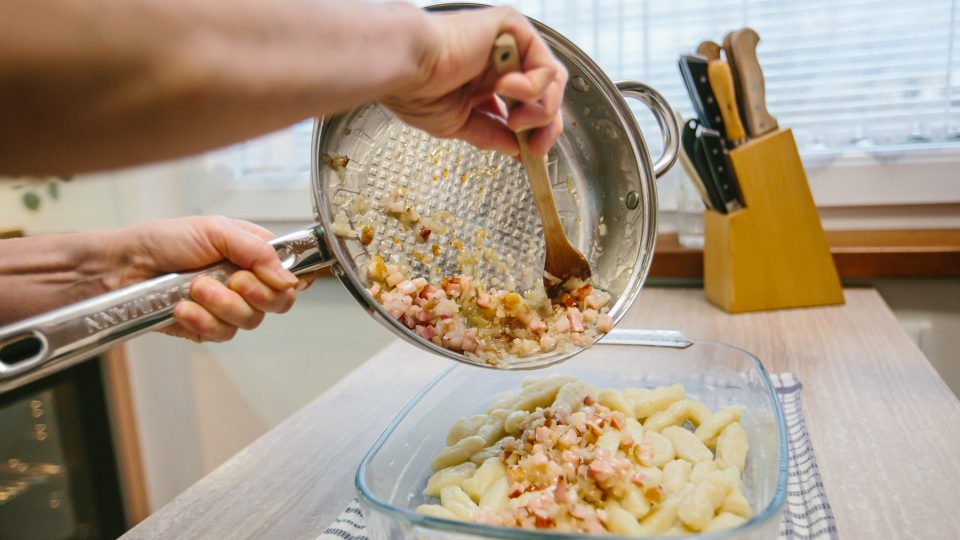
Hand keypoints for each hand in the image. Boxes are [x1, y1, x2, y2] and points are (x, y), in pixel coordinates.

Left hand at [105, 216, 307, 342]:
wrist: (123, 266)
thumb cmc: (164, 240)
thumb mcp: (216, 230)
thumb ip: (258, 252)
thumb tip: (289, 278)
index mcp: (253, 255)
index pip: (290, 275)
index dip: (286, 282)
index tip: (270, 278)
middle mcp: (245, 283)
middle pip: (277, 303)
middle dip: (253, 293)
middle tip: (232, 280)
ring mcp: (227, 308)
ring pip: (249, 321)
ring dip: (221, 304)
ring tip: (194, 288)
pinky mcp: (207, 328)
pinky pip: (221, 334)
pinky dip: (201, 320)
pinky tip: (182, 307)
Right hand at [381, 5, 566, 157]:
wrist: (404, 66)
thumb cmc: (416, 89)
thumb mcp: (458, 124)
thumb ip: (490, 134)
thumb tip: (516, 150)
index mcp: (487, 82)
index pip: (527, 107)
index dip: (534, 133)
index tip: (531, 156)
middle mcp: (501, 61)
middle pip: (547, 95)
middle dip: (546, 126)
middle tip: (534, 148)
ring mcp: (509, 44)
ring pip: (552, 81)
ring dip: (541, 111)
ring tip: (516, 122)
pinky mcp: (513, 28)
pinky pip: (544, 64)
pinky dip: (534, 86)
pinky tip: (507, 90)